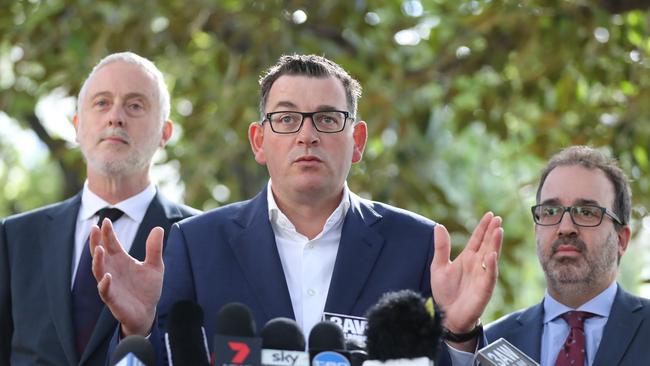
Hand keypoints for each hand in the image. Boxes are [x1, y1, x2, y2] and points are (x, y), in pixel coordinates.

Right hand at [90, 219, 163, 335]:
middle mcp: (112, 269)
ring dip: (97, 261)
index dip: (108, 233)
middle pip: (100, 253)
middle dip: (96, 242)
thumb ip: (154, 248)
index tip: (105, 221)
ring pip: (98, 270)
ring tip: (99, 249)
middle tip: (95, 229)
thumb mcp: (155, 266)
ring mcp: (110, 283)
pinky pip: (105, 290)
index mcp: (121, 260)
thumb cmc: (147, 288)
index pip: (111, 243)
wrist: (147, 312)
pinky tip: (107, 276)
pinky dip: (105, 283)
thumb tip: (158, 228)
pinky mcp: (112, 298)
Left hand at [430, 212, 502, 345]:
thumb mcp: (439, 266)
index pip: (477, 239)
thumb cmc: (446, 292)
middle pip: (487, 244)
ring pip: (491, 256)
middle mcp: (477, 265)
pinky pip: (489, 275)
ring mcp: (482, 276)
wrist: (447, 315)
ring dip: (495, 244)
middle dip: (492, 231)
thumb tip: (439, 226)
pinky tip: (492, 254)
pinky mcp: (484, 289)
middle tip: (497, 218)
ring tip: (498, 230)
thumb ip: (441, 247)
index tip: (490, 214)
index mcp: (467, 258)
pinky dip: (491, 265)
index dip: (483, 227)